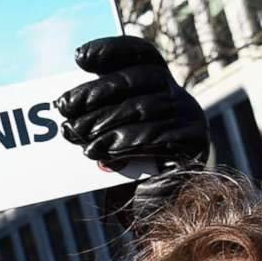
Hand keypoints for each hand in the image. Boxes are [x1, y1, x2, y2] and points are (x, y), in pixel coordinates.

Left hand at [57, 36, 207, 176]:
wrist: (158, 211)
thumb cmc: (128, 171)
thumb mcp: (111, 135)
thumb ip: (98, 114)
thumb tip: (68, 104)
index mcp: (160, 86)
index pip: (141, 55)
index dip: (113, 49)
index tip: (78, 57)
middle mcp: (179, 96)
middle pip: (138, 78)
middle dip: (97, 91)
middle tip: (65, 107)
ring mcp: (191, 117)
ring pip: (144, 108)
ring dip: (105, 121)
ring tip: (76, 135)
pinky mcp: (196, 142)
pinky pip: (158, 137)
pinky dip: (126, 144)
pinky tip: (102, 153)